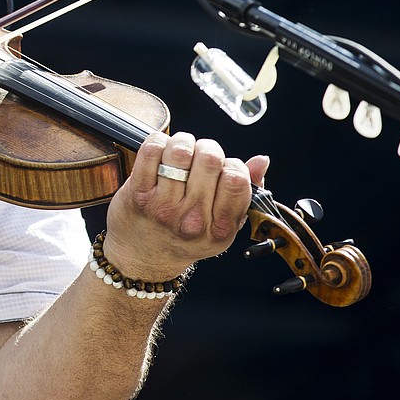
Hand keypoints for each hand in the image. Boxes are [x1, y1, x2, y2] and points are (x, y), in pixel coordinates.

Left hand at [102, 131, 268, 281]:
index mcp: (220, 229)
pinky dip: (158, 142)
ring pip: (181, 151)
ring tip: (181, 152)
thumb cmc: (184, 237)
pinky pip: (151, 151)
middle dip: (207, 148)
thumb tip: (261, 161)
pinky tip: (160, 153)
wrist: (143, 256)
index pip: (236, 179)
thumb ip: (245, 192)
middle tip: (200, 156)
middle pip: (210, 159)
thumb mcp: (222, 225)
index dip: (232, 164)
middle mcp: (192, 219)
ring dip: (183, 142)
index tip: (223, 168)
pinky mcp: (138, 193)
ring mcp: (163, 206)